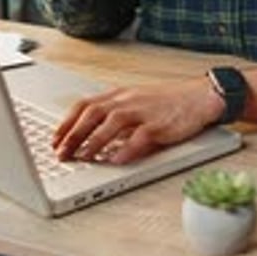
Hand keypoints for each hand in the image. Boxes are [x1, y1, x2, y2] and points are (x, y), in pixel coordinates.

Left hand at [52, 81, 224, 163]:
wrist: (201, 97)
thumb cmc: (169, 103)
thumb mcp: (137, 102)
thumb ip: (115, 115)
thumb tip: (90, 137)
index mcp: (120, 95)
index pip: (85, 105)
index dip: (67, 122)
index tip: (55, 139)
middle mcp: (128, 100)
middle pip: (93, 113)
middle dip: (73, 134)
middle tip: (61, 153)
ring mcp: (144, 111)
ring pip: (112, 123)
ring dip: (94, 142)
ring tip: (83, 158)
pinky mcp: (160, 124)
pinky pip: (140, 137)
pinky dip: (126, 149)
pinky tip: (116, 160)